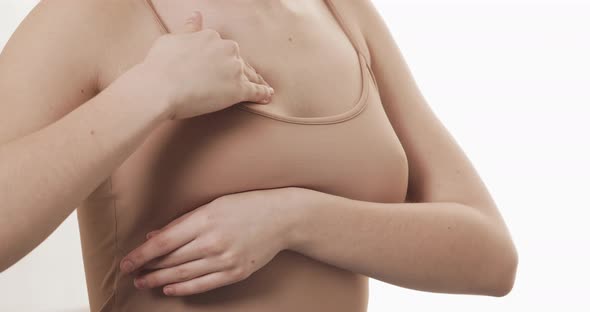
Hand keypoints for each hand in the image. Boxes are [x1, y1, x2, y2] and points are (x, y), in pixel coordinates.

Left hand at [119, 187, 301, 295]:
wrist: (282, 218)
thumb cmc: (247, 206)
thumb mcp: (213, 206)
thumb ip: (183, 222)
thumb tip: (154, 236)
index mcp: (205, 220)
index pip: (164, 242)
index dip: (141, 255)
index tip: (126, 262)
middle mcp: (213, 242)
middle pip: (171, 260)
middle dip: (147, 268)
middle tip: (132, 274)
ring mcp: (226, 260)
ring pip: (183, 274)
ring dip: (159, 279)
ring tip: (144, 282)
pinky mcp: (236, 272)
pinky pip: (203, 284)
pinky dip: (184, 288)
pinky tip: (169, 288)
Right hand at [138, 11, 273, 119]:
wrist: (160, 87)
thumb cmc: (160, 65)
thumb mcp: (172, 40)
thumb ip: (188, 29)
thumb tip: (196, 16)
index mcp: (211, 36)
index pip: (223, 48)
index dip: (224, 58)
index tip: (224, 64)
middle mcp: (226, 49)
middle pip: (238, 60)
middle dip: (239, 68)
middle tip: (241, 78)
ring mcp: (234, 69)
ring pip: (249, 74)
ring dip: (255, 80)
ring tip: (261, 88)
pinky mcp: (238, 89)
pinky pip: (255, 91)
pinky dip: (263, 94)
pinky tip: (268, 96)